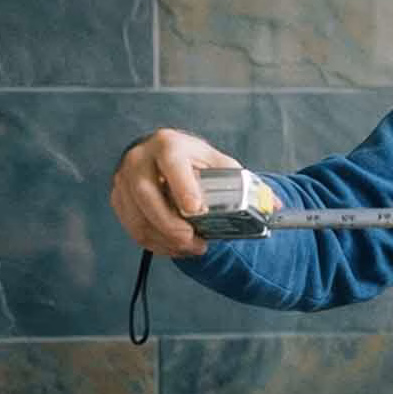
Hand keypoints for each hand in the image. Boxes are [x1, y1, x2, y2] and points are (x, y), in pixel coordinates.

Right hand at [109, 128, 242, 257]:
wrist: (164, 156)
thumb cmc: (194, 161)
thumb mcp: (219, 164)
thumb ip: (245, 184)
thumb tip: (274, 206)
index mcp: (168, 145)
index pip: (172, 164)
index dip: (183, 188)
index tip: (196, 210)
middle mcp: (140, 158)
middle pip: (147, 196)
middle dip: (172, 225)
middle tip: (195, 242)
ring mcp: (124, 178)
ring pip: (137, 217)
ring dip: (164, 240)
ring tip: (190, 247)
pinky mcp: (118, 197)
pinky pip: (133, 228)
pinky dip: (155, 243)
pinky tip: (174, 247)